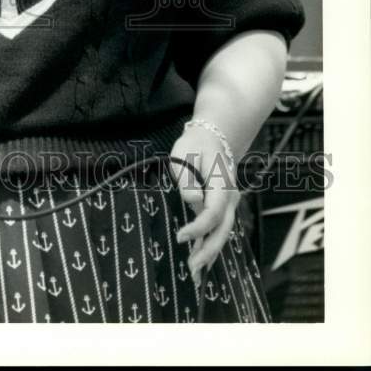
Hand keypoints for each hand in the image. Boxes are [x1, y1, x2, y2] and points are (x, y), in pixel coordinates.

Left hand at [169, 124, 238, 287]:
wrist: (213, 137)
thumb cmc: (194, 145)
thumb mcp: (183, 153)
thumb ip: (187, 178)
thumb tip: (193, 201)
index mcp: (221, 183)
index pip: (214, 211)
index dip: (199, 227)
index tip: (180, 237)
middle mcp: (230, 196)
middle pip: (223, 228)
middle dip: (209, 250)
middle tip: (192, 267)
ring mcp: (229, 203)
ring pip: (223, 232)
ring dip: (210, 252)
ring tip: (195, 272)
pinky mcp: (223, 208)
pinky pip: (219, 228)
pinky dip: (210, 244)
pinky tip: (201, 260)